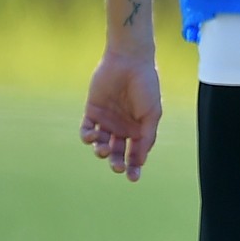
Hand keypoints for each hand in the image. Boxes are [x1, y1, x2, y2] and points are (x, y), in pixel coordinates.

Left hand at [81, 51, 163, 181]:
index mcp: (138, 130)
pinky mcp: (92, 112)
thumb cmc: (146, 87)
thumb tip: (140, 159)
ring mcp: (106, 121)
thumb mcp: (152, 114)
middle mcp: (122, 128)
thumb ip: (147, 136)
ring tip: (103, 149)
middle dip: (116, 162)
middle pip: (117, 153)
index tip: (133, 178)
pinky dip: (87, 137)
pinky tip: (92, 136)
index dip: (134, 167)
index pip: (135, 154)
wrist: (129, 63)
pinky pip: (87, 131)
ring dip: (101, 151)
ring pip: (101, 144)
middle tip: (117, 167)